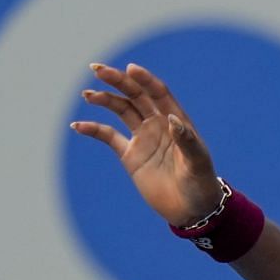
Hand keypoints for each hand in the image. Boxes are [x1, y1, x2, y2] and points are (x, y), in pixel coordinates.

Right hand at [69, 62, 224, 225]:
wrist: (192, 210)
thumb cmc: (201, 184)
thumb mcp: (197, 162)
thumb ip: (186, 140)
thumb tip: (173, 120)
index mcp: (177, 121)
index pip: (158, 93)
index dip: (145, 80)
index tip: (130, 69)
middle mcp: (158, 125)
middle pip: (135, 96)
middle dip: (117, 81)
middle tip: (97, 70)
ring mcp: (143, 138)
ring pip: (121, 111)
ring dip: (104, 100)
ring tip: (87, 95)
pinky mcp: (130, 155)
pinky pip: (108, 137)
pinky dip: (93, 129)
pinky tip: (78, 125)